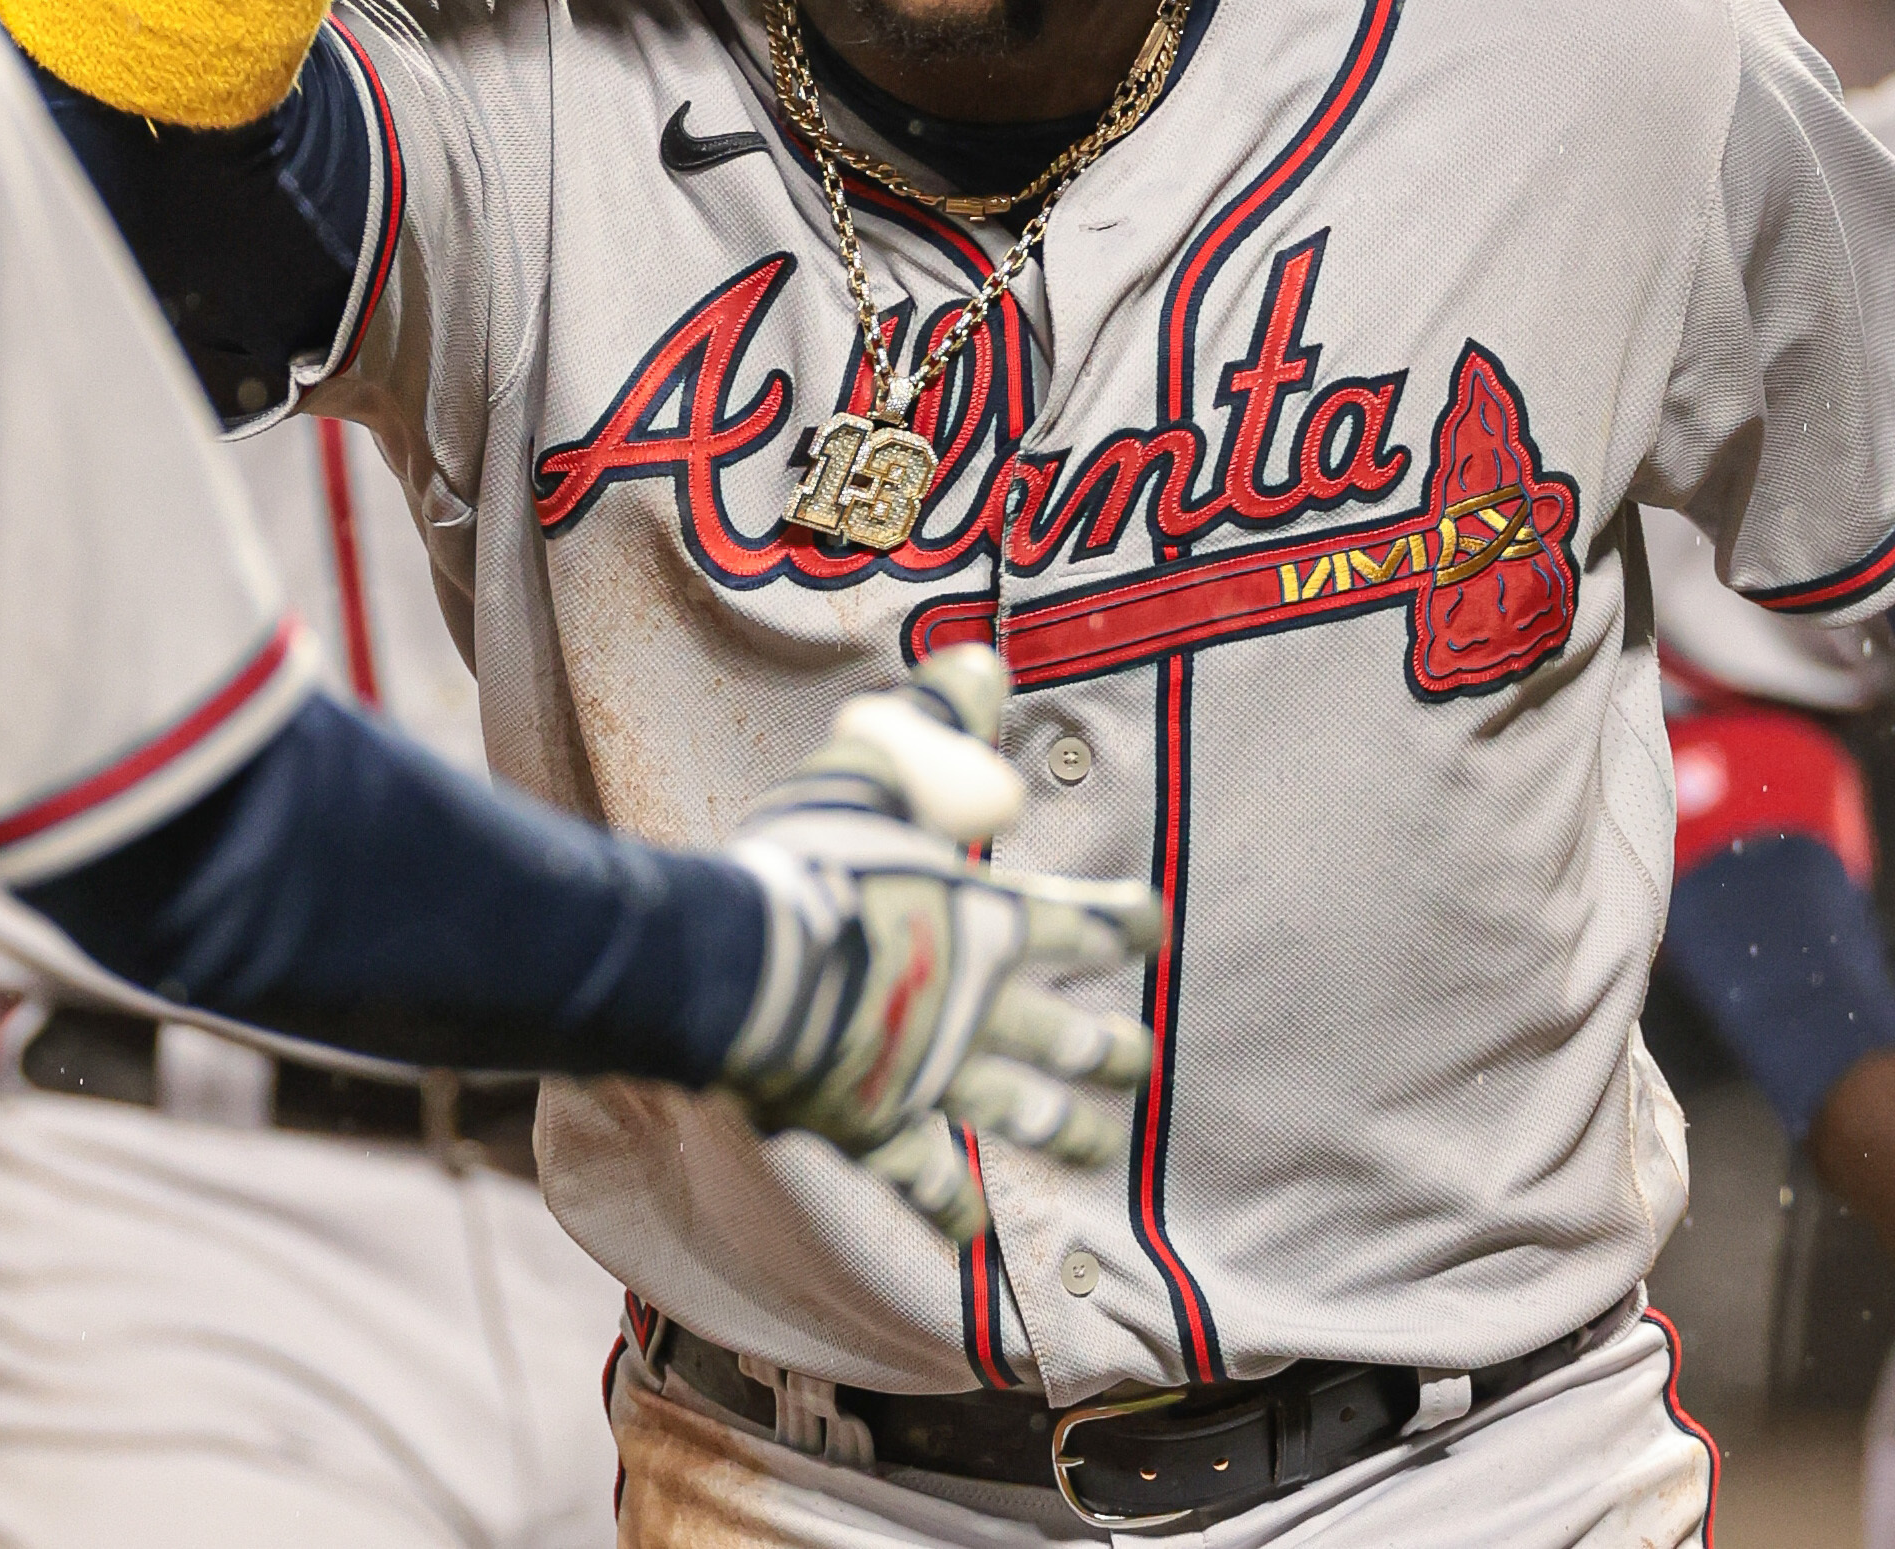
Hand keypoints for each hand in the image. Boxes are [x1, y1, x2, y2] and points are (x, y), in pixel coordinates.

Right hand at [716, 648, 1162, 1243]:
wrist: (743, 968)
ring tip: (1097, 1147)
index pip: (1085, 922)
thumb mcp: (873, 764)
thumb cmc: (810, 861)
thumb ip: (935, 720)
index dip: (1123, 921)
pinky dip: (952, 1207)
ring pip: (1020, 1114)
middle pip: (1069, 1034)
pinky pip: (925, 1180)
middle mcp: (981, 1007)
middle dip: (1111, 1048)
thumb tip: (987, 662)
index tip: (1151, 924)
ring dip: (1065, 1130)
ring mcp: (933, 1076)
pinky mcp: (878, 1127)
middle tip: (1142, 1059)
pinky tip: (976, 1232)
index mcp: (991, 922)